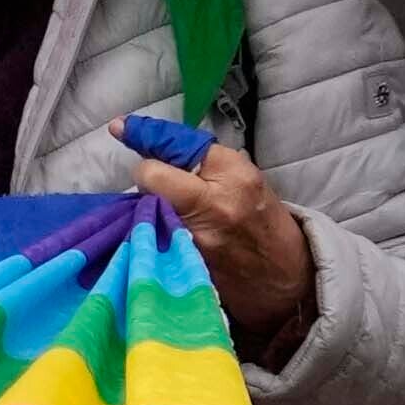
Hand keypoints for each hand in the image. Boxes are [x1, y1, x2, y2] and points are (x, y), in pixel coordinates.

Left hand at [150, 128, 316, 353]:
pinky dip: (154, 228)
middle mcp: (213, 205)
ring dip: (151, 203)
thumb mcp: (243, 176)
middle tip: (159, 180)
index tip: (121, 127)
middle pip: (151, 177)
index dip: (147, 137)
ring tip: (173, 209)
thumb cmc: (262, 219)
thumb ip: (202, 160)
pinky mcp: (184, 264)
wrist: (282, 277)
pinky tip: (169, 231)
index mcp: (234, 175)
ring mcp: (195, 238)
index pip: (176, 149)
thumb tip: (156, 142)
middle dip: (147, 174)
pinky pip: (150, 236)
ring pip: (146, 207)